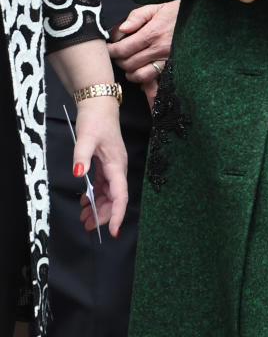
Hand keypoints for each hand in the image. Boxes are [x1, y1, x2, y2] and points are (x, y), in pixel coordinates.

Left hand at [73, 97, 127, 237]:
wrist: (99, 105)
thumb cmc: (96, 120)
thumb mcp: (86, 138)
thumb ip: (81, 156)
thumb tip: (78, 174)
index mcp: (117, 165)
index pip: (120, 195)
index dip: (117, 214)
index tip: (112, 231)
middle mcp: (118, 169)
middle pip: (115, 198)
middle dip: (104, 214)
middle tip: (88, 226)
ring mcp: (112, 167)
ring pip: (109, 194)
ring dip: (99, 207)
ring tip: (84, 218)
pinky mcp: (106, 164)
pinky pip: (103, 185)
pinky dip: (95, 195)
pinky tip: (85, 201)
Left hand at [108, 0, 180, 106]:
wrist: (202, 19)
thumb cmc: (177, 12)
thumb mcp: (156, 7)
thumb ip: (137, 17)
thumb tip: (122, 29)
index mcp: (152, 33)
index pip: (123, 49)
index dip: (111, 51)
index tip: (107, 48)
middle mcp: (159, 49)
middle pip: (129, 64)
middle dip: (118, 61)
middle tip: (116, 55)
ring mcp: (167, 60)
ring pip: (140, 75)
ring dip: (130, 72)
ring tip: (128, 64)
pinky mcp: (173, 66)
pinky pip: (155, 79)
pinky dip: (145, 81)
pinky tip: (141, 74)